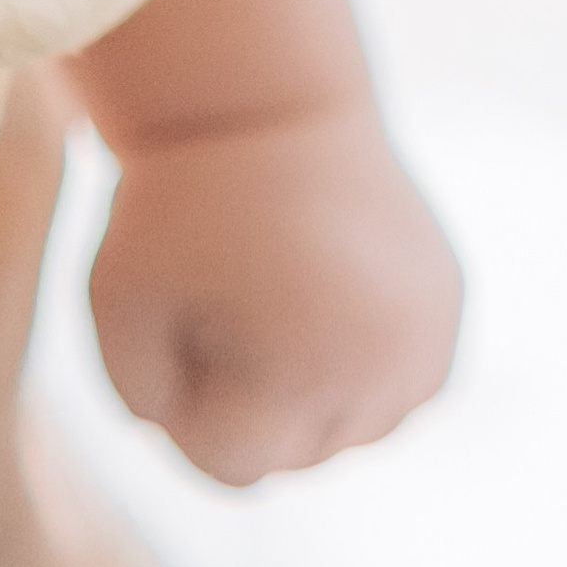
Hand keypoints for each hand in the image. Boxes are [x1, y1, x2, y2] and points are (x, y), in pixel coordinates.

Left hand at [86, 105, 460, 486]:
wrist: (271, 100)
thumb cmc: (177, 203)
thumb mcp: (115, 303)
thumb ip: (143, 407)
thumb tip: (225, 464)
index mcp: (306, 365)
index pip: (228, 466)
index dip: (182, 406)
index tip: (172, 326)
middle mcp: (387, 370)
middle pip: (291, 457)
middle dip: (242, 399)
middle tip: (220, 302)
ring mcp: (431, 348)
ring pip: (344, 434)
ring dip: (297, 390)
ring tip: (268, 297)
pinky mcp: (451, 324)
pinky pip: (388, 393)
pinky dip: (346, 366)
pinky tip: (314, 301)